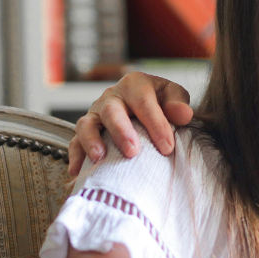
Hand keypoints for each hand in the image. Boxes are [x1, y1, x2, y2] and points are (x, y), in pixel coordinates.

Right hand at [68, 72, 192, 175]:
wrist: (143, 102)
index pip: (144, 103)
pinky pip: (75, 142)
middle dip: (121, 132)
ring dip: (91, 141)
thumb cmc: (160, 101)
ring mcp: (95, 113)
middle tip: (132, 152)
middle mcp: (111, 97)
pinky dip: (75, 156)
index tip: (167, 148)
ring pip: (86, 124)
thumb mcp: (172, 95)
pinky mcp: (86, 130)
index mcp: (135, 85)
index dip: (155, 125)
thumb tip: (183, 114)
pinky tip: (78, 173)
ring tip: (99, 158)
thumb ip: (178, 103)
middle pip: (111, 111)